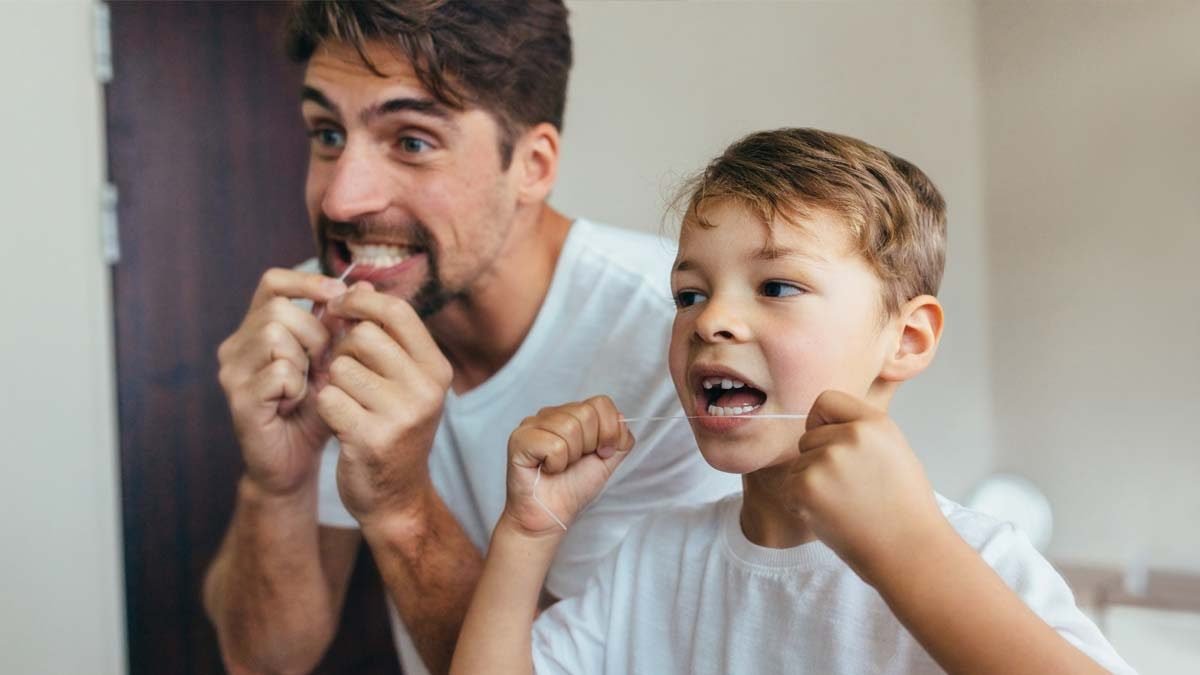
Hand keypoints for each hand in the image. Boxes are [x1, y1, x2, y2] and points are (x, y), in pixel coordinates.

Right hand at [217, 268, 346, 495]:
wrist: (296, 462)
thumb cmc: (315, 410)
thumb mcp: (334, 362)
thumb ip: (343, 326)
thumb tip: (364, 285)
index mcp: (256, 329)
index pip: (272, 283)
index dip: (306, 282)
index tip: (338, 295)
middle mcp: (237, 346)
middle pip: (279, 309)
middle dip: (314, 333)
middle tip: (324, 364)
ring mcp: (233, 372)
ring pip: (275, 335)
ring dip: (305, 360)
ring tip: (308, 385)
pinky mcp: (238, 398)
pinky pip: (278, 372)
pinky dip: (297, 386)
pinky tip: (296, 403)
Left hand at [315, 283, 453, 528]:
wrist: (396, 498)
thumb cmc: (392, 428)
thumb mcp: (403, 380)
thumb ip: (384, 335)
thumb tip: (357, 282)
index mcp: (437, 369)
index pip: (397, 311)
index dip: (361, 302)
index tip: (339, 307)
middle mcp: (427, 389)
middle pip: (364, 336)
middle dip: (342, 349)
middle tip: (342, 371)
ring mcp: (402, 415)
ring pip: (341, 367)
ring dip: (332, 382)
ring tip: (345, 401)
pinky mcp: (372, 438)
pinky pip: (328, 399)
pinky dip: (324, 408)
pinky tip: (338, 423)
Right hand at [502, 396, 635, 537]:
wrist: (550, 517)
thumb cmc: (573, 489)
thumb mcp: (607, 460)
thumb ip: (619, 438)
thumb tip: (620, 418)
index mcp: (571, 414)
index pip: (600, 402)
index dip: (608, 431)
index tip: (601, 453)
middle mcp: (550, 414)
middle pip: (586, 413)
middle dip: (589, 445)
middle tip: (574, 462)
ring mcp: (532, 425)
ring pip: (570, 427)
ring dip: (571, 456)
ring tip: (559, 467)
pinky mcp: (519, 439)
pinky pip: (554, 445)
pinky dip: (556, 464)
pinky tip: (546, 469)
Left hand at [786, 390, 946, 582]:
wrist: (909, 551)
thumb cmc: (904, 507)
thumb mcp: (894, 450)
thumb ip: (861, 431)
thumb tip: (824, 423)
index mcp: (874, 423)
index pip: (826, 401)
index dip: (824, 423)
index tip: (834, 444)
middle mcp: (850, 436)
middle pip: (808, 436)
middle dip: (819, 459)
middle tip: (850, 489)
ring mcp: (826, 461)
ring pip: (799, 464)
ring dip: (811, 484)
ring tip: (846, 505)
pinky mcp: (806, 487)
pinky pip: (789, 486)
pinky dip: (801, 503)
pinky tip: (831, 516)